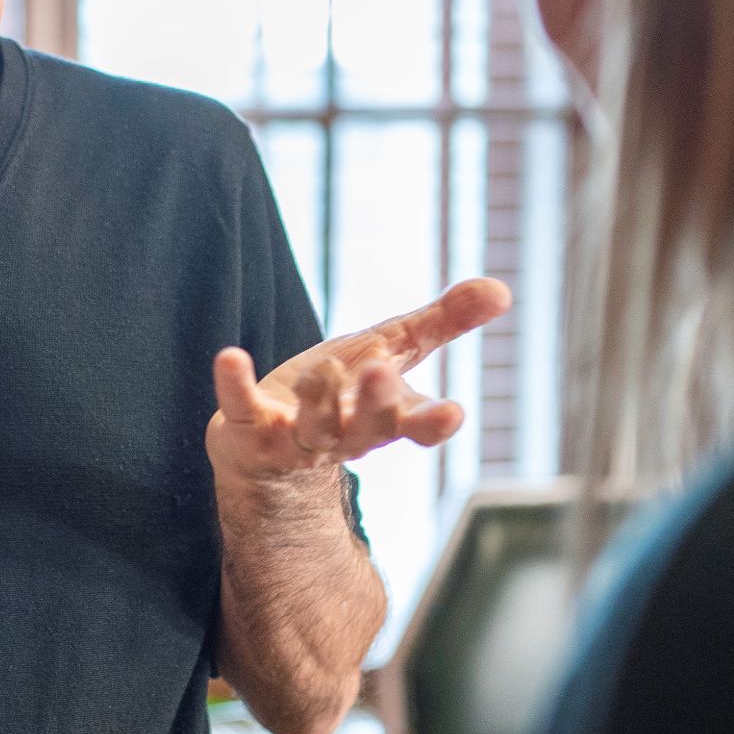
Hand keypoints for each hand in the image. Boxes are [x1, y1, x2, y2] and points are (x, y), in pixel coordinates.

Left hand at [206, 278, 512, 480]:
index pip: (415, 424)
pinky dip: (235, 384)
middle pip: (365, 427)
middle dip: (375, 402)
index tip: (452, 414)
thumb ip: (444, 323)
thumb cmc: (343, 392)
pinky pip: (241, 407)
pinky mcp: (248, 428)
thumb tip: (503, 289)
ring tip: (323, 368)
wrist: (267, 445)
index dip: (432, 422)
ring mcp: (294, 436)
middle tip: (381, 371)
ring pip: (312, 423)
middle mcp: (343, 434)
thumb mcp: (395, 350)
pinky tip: (230, 356)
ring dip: (318, 398)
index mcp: (384, 417)